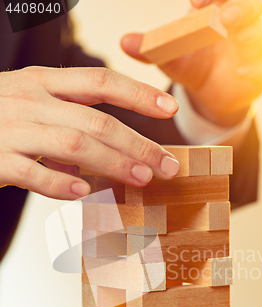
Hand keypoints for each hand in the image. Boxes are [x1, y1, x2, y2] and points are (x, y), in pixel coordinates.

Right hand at [0, 66, 179, 199]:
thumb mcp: (32, 104)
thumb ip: (69, 120)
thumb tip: (109, 152)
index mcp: (43, 82)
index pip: (99, 82)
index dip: (137, 93)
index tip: (169, 109)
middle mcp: (30, 100)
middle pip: (96, 121)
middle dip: (138, 144)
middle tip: (167, 166)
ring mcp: (12, 129)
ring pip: (73, 145)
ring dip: (112, 163)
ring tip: (141, 179)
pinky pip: (32, 172)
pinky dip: (59, 184)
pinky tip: (83, 193)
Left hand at [121, 0, 261, 127]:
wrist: (210, 94)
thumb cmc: (192, 64)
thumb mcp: (170, 56)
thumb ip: (151, 48)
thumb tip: (124, 42)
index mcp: (221, 9)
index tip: (195, 2)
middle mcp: (246, 21)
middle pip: (258, 2)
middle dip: (245, 6)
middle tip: (227, 19)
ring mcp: (261, 44)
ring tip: (243, 42)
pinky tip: (241, 73)